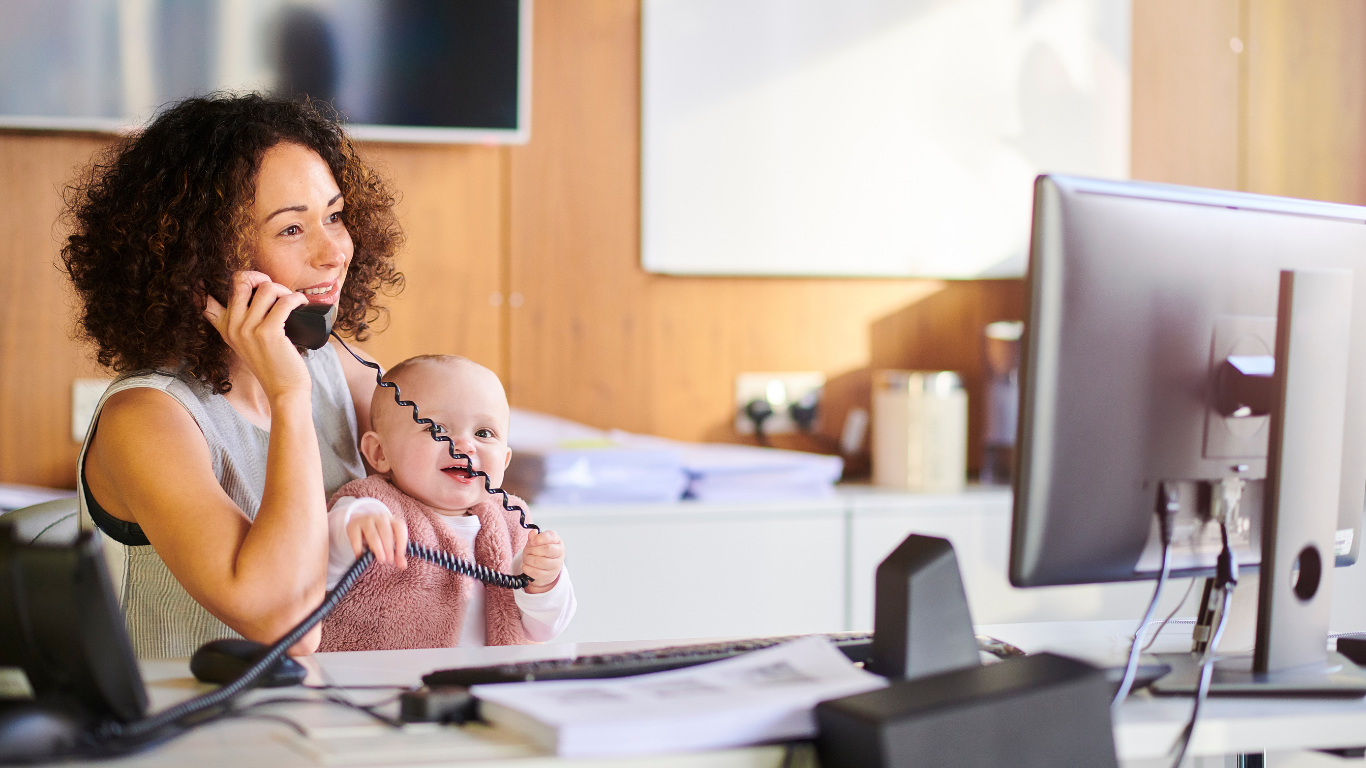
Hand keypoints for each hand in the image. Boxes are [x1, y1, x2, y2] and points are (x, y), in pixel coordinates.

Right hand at [203, 271, 311, 398]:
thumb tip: (249, 297)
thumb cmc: (272, 365)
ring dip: (283, 290)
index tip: (227, 281)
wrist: (284, 390)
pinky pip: (284, 302)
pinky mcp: (269, 332)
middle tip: (275, 290)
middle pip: (240, 280)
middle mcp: (233, 327)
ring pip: (266, 288)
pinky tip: (301, 303)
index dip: (211, 284)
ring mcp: (249, 329)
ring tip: (291, 301)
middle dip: (261, 277)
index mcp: (225, 328)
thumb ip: (238, 325)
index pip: (205, 300)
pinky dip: (297, 298)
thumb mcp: (245, 344)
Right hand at [347, 508, 407, 568]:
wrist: (360, 522)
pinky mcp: (353, 526)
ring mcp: (366, 520)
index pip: (400, 528)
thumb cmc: (378, 534)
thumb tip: (403, 566)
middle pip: (386, 532)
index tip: (399, 555)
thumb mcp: (388, 542)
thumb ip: (396, 554)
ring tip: (381, 560)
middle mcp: (380, 518)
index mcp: (392, 520)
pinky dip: (359, 550)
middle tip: (389, 560)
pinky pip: (356, 538)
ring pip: (373, 535)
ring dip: (378, 549)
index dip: (401, 542)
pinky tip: (361, 557)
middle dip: (388, 548)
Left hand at [521, 530, 563, 593]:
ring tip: (526, 558)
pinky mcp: (548, 576)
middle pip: (547, 549)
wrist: (544, 569)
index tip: (532, 541)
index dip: (540, 538)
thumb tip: (533, 532)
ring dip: (528, 559)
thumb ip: (534, 537)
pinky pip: (536, 572)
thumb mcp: (536, 543)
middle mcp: (559, 554)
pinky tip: (525, 566)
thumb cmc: (540, 553)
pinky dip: (527, 569)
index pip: (551, 537)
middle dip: (533, 549)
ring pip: (540, 562)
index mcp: (557, 542)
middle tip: (528, 550)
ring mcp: (555, 566)